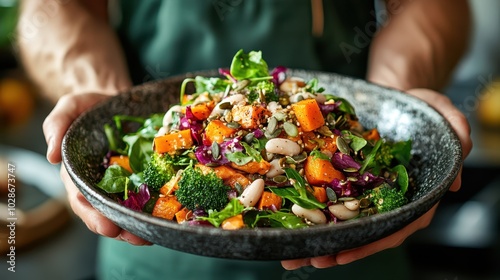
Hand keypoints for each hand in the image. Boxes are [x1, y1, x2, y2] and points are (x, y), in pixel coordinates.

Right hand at [43, 92, 150, 244]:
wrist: (113, 99)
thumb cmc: (88, 107)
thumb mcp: (69, 108)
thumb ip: (56, 125)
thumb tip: (50, 156)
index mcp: (78, 174)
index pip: (83, 200)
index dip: (94, 216)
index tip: (107, 227)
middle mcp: (99, 183)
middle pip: (107, 213)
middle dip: (121, 228)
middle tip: (137, 238)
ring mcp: (121, 182)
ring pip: (127, 210)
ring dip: (138, 225)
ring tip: (153, 234)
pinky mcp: (140, 176)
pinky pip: (146, 195)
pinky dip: (153, 208)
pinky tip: (165, 217)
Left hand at [282, 88, 471, 269]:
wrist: (395, 101)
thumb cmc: (422, 110)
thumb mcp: (443, 114)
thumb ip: (455, 135)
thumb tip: (455, 179)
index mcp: (414, 196)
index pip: (394, 227)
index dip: (369, 244)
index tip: (343, 253)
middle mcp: (388, 201)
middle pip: (363, 232)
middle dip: (335, 249)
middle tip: (308, 259)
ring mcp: (365, 193)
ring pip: (342, 223)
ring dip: (317, 239)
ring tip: (291, 254)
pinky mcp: (345, 182)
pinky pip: (327, 200)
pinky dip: (308, 214)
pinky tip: (287, 223)